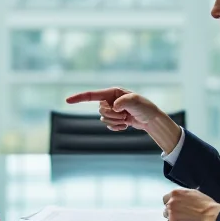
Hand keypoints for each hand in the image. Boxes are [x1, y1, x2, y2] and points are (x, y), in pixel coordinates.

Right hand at [66, 87, 182, 153]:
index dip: (79, 97)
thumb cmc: (145, 107)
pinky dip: (116, 127)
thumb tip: (114, 106)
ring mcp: (112, 110)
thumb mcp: (136, 102)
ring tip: (127, 119)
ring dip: (115, 122)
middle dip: (112, 115)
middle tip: (125, 115)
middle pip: (99, 110)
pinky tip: (125, 125)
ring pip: (103, 119)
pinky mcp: (114, 119)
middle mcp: (110, 100)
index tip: (67, 100)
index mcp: (112, 92)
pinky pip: (108, 125)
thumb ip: (124, 102)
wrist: (151, 119)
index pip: (92, 95)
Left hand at [162, 188, 219, 220]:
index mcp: (176, 192)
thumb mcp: (193, 193)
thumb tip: (180, 196)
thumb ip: (182, 194)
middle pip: (166, 206)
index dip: (171, 201)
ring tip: (183, 217)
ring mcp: (171, 212)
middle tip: (180, 212)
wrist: (209, 215)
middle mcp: (171, 201)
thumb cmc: (205, 205)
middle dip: (172, 209)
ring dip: (173, 216)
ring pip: (167, 214)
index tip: (175, 205)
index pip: (166, 197)